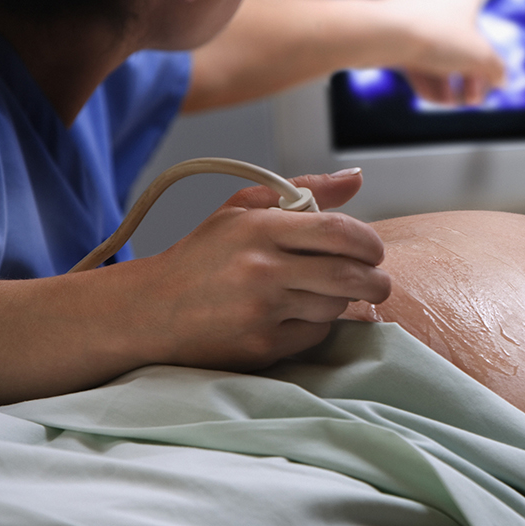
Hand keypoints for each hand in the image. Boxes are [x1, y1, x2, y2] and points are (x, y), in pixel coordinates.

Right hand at [132, 170, 392, 370]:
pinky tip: (294, 315)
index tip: (373, 251)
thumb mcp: (243, 210)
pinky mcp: (259, 346)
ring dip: (340, 301)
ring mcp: (260, 311)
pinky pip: (313, 335)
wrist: (149, 310)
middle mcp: (261, 269)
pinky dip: (315, 325)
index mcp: (259, 228)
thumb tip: (356, 179)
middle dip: (375, 280)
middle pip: (349, 276)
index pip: (339, 231)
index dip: (369, 242)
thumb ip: (304, 190)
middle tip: (376, 280)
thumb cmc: (202, 257)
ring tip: (323, 293)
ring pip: (334, 307)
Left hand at [373, 0, 507, 105]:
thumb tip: (499, 77)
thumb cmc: (433, 34)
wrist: (379, 35)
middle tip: (476, 96)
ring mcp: (414, 9)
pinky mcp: (393, 27)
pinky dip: (427, 74)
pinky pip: (416, 52)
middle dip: (472, 68)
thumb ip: (495, 68)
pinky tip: (433, 98)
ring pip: (439, 47)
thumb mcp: (478, 57)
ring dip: (450, 78)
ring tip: (454, 102)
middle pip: (465, 32)